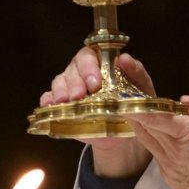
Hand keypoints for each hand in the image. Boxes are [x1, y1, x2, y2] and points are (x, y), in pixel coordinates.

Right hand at [40, 49, 153, 178]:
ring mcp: (69, 88)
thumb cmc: (130, 103)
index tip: (95, 82)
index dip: (89, 67)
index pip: (89, 55)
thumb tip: (125, 58)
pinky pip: (48, 98)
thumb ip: (136, 72)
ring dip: (61, 91)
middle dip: (75, 82)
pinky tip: (50, 105)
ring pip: (59, 82)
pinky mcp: (62, 106)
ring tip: (65, 101)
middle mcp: (81, 73)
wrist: (123, 133)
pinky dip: (47, 100)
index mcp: (99, 64)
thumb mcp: (141, 89)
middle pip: (72, 69)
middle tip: (80, 95)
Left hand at [129, 97, 188, 188]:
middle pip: (145, 127)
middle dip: (139, 112)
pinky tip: (173, 143)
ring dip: (146, 128)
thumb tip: (187, 100)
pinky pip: (158, 156)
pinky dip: (159, 145)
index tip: (126, 98)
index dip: (136, 106)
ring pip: (148, 141)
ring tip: (150, 116)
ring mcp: (169, 168)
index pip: (154, 117)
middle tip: (139, 100)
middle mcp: (174, 151)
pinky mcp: (170, 180)